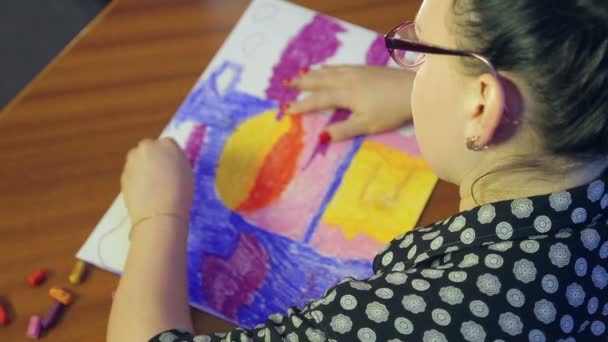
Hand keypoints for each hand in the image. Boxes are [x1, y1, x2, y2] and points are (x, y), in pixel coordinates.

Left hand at [121, 138, 193, 222]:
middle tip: (162, 176)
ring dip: (143, 169)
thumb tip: (169, 164)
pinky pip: (132, 174)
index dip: (170, 157)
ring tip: (153, 187)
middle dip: (153, 159)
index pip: (168, 144)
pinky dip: (136, 180)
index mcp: (168, 144)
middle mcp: (148, 147)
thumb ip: (176, 162)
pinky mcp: (123, 174)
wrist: (159, 214)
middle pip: (149, 149)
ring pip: (138, 161)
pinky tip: (145, 193)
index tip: (173, 168)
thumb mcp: (186, 173)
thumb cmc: (180, 195)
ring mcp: (133, 160)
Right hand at [288, 65, 414, 140]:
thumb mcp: (366, 125)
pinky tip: (328, 68)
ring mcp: (356, 72)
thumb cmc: (390, 110)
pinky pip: (340, 66)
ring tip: (301, 74)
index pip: (317, 100)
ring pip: (329, 71)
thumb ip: (343, 130)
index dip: (301, 105)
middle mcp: (346, 79)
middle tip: (285, 83)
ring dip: (313, 73)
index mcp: (344, 94)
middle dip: (302, 83)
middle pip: (319, 80)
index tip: (286, 109)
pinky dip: (329, 68)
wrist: (413, 90)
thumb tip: (320, 137)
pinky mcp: (365, 68)